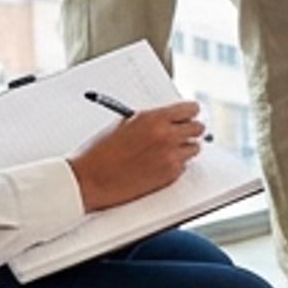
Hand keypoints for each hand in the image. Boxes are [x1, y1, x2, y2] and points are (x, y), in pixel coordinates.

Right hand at [69, 102, 204, 209]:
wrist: (89, 179)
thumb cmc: (100, 152)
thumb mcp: (124, 124)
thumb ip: (151, 119)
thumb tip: (171, 118)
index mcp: (153, 118)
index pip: (190, 108)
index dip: (189, 112)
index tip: (189, 115)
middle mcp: (166, 135)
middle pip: (198, 128)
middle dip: (190, 130)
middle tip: (182, 133)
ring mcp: (170, 156)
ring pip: (194, 148)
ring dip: (184, 149)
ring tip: (165, 152)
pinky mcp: (169, 175)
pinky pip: (183, 166)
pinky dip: (174, 165)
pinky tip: (155, 165)